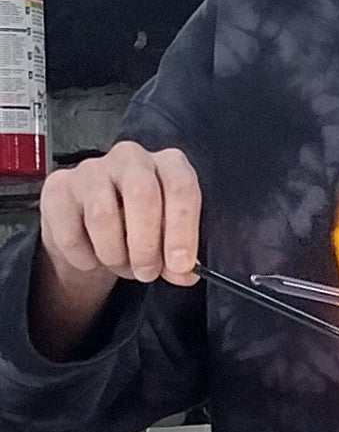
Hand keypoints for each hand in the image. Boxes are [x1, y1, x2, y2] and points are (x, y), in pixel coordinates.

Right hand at [39, 141, 201, 287]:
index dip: (183, 229)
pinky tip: (92, 259)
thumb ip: (179, 258)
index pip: (181, 186)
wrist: (89, 228)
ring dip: (114, 254)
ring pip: (103, 216)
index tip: (181, 265)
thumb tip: (186, 274)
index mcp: (168, 164)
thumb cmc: (138, 228)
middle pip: (142, 194)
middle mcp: (131, 157)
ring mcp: (91, 169)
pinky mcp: (59, 188)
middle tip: (147, 273)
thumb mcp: (166, 241)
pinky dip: (84, 257)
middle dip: (146, 244)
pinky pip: (70, 232)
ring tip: (121, 265)